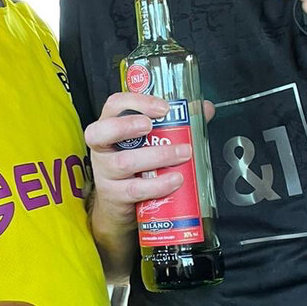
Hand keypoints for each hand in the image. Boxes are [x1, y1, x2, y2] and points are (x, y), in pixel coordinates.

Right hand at [84, 93, 193, 236]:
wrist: (119, 203)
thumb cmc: (134, 165)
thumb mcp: (147, 142)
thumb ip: (175, 123)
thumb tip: (203, 109)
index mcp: (110, 126)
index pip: (115, 105)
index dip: (137, 102)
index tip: (163, 107)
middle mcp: (102, 147)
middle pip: (104, 131)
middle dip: (129, 126)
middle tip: (155, 127)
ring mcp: (104, 172)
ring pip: (124, 162)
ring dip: (158, 156)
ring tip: (182, 154)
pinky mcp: (113, 194)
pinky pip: (135, 189)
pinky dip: (157, 184)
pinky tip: (174, 180)